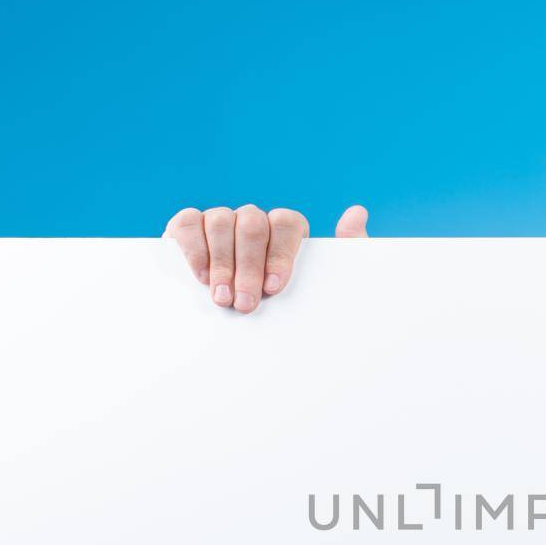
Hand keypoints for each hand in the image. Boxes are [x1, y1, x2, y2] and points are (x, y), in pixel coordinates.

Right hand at [161, 203, 369, 313]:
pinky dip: (194, 248)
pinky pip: (188, 223)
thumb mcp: (324, 284)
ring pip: (221, 221)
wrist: (245, 331)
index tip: (274, 288)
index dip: (280, 253)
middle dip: (248, 266)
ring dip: (222, 262)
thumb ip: (347, 250)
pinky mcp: (189, 228)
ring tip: (223, 297)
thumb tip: (357, 213)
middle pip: (252, 224)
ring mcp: (221, 221)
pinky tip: (200, 277)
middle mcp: (253, 219)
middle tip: (245, 303)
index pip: (286, 222)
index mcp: (285, 228)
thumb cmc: (290, 303)